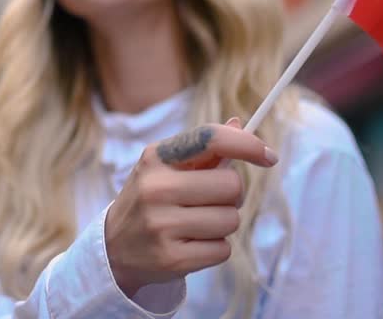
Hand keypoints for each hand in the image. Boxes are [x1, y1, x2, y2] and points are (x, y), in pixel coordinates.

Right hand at [104, 118, 278, 295]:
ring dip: (223, 224)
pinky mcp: (171, 258)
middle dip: (231, 195)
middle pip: (231, 185)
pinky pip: (223, 250)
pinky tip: (191, 245)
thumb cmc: (151, 199)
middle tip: (211, 201)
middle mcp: (156, 188)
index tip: (269, 156)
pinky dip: (215, 248)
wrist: (114, 248)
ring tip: (197, 225)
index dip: (247, 144)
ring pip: (231, 220)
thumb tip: (238, 123)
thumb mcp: (166, 167)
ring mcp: (161, 225)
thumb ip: (203, 149)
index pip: (211, 139)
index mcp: (157, 158)